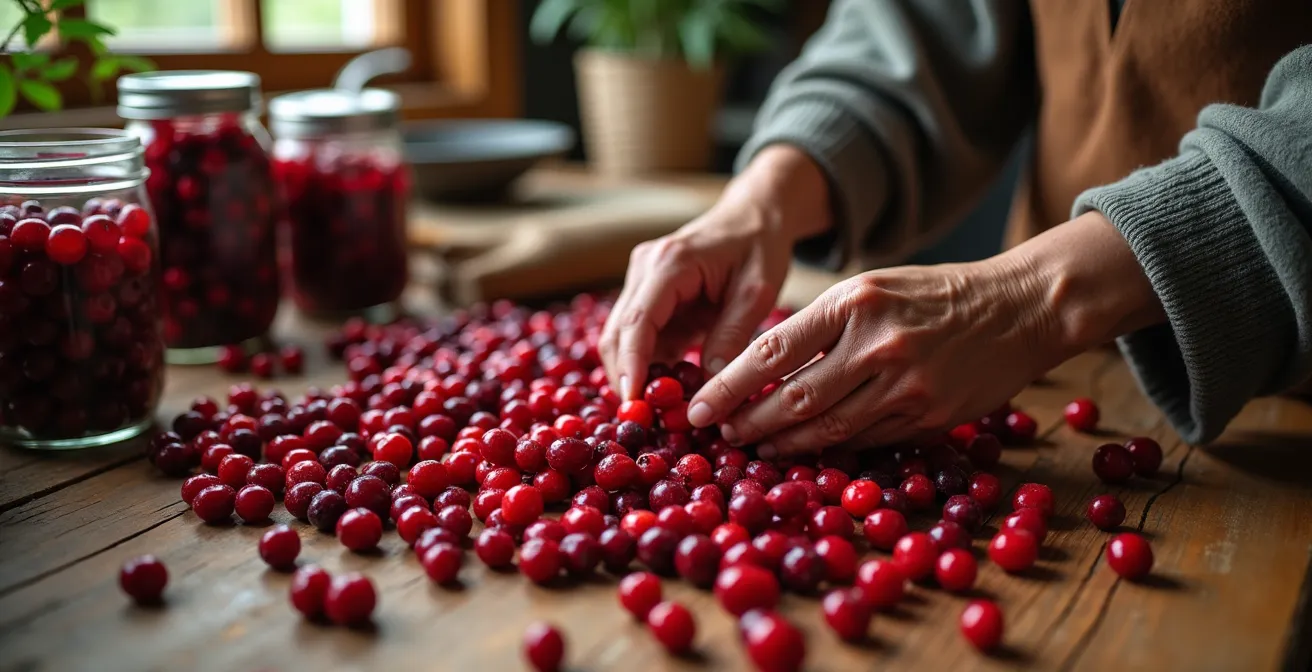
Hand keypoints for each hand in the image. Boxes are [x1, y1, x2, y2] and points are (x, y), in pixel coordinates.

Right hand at [599, 145, 830, 399]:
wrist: (755, 214)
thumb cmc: (760, 245)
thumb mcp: (757, 292)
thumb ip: (732, 336)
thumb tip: (709, 387)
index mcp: (670, 263)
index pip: (638, 321)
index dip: (632, 365)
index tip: (634, 403)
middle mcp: (644, 269)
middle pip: (618, 334)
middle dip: (627, 378)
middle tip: (648, 420)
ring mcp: (641, 281)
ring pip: (621, 339)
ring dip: (636, 374)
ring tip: (662, 409)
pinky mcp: (648, 296)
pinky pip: (638, 338)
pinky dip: (648, 365)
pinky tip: (669, 388)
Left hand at [685, 211, 1166, 456]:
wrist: (1019, 307)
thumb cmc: (934, 295)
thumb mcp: (872, 289)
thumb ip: (822, 326)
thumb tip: (761, 370)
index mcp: (853, 302)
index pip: (772, 351)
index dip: (728, 386)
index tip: (698, 407)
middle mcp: (875, 343)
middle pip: (794, 396)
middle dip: (748, 423)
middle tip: (717, 438)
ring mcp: (904, 384)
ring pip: (828, 426)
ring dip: (784, 445)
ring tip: (754, 450)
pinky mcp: (927, 414)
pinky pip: (867, 439)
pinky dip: (831, 450)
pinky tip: (806, 453)